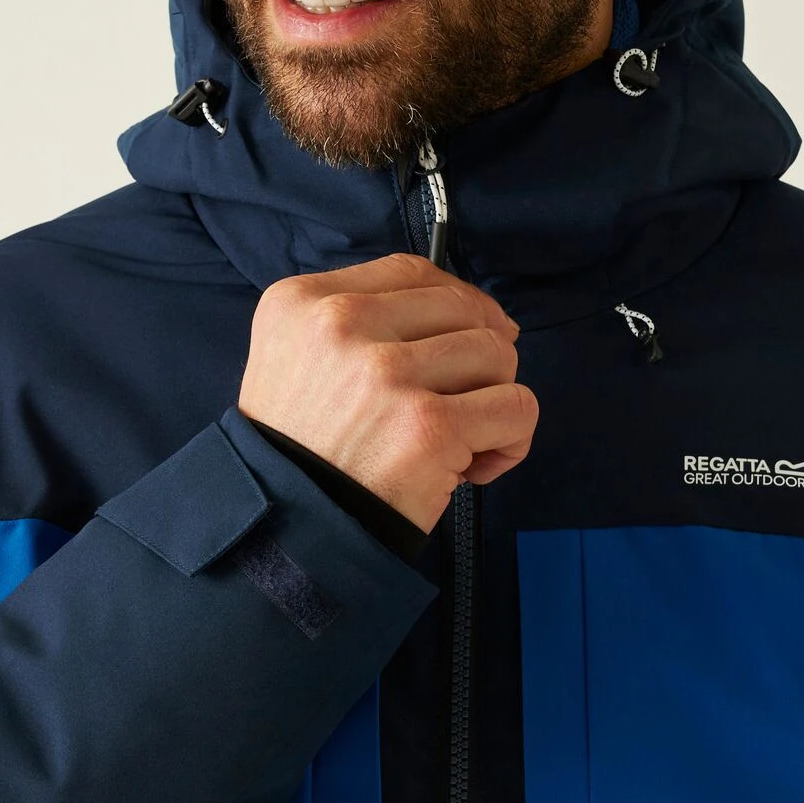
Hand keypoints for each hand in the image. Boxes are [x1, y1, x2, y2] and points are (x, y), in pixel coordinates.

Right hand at [237, 251, 537, 532]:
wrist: (286, 530)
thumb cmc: (302, 449)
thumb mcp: (300, 356)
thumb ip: (369, 320)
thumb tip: (486, 316)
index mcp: (303, 301)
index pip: (413, 272)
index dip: (455, 303)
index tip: (464, 340)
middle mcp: (341, 325)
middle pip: (463, 308)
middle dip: (478, 357)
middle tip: (458, 403)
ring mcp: (386, 373)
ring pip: (497, 354)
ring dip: (492, 399)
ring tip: (459, 440)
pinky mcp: (428, 426)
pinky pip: (517, 407)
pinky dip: (511, 440)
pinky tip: (477, 466)